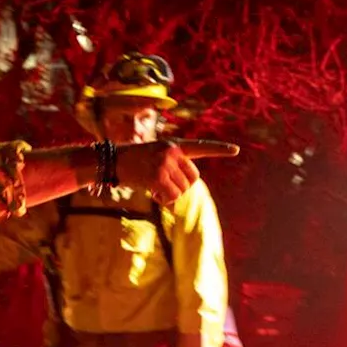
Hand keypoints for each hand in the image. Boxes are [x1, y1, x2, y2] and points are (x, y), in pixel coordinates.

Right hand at [116, 139, 238, 204]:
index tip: (236, 150)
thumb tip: (182, 189)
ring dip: (170, 195)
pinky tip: (152, 194)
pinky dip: (163, 200)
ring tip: (155, 189)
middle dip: (181, 187)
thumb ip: (172, 165)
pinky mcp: (157, 176)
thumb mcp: (154, 155)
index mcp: (174, 145)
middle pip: (193, 178)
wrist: (110, 160)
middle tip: (164, 187)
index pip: (201, 147)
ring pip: (183, 190)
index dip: (219, 149)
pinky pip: (171, 196)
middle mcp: (172, 152)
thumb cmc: (131, 160)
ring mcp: (165, 164)